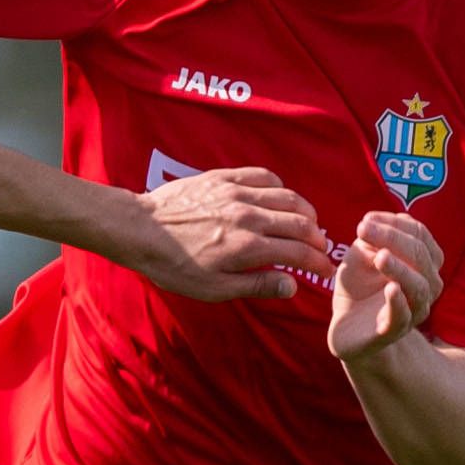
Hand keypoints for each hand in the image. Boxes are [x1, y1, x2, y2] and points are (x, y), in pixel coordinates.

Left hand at [129, 165, 322, 302]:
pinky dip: (280, 187)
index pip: (298, 252)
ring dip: (305, 211)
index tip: (324, 270)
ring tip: (308, 224)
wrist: (140, 230)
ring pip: (287, 196)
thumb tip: (292, 285)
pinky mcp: (224, 177)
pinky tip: (281, 197)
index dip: (318, 262)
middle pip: (300, 222)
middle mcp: (248, 216)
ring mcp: (237, 193)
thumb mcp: (213, 288)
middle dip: (317, 237)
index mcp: (248, 246)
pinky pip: (263, 176)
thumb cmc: (173, 265)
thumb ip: (256, 285)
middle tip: (320, 248)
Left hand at [327, 210, 442, 361]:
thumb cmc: (359, 285)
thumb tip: (373, 221)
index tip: (366, 220)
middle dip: (393, 239)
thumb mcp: (362, 255)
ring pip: (418, 287)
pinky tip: (390, 288)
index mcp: (423, 262)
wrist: (347, 327)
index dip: (395, 223)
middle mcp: (426, 285)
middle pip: (421, 256)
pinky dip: (398, 302)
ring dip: (400, 268)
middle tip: (362, 229)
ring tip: (380, 256)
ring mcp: (413, 310)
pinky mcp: (393, 331)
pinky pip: (402, 317)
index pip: (419, 235)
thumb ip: (371, 238)